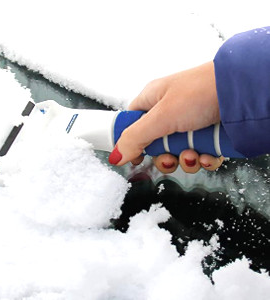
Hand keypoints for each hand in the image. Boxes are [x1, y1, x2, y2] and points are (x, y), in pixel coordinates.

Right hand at [109, 62, 223, 172]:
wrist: (241, 91)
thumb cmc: (199, 92)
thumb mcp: (161, 116)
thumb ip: (135, 137)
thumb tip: (116, 155)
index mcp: (153, 102)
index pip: (133, 125)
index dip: (133, 143)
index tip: (136, 157)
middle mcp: (170, 113)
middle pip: (155, 146)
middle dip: (164, 157)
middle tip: (171, 157)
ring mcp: (189, 125)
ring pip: (177, 153)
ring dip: (185, 160)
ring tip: (194, 154)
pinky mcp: (207, 134)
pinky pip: (199, 155)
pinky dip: (203, 159)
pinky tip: (208, 155)